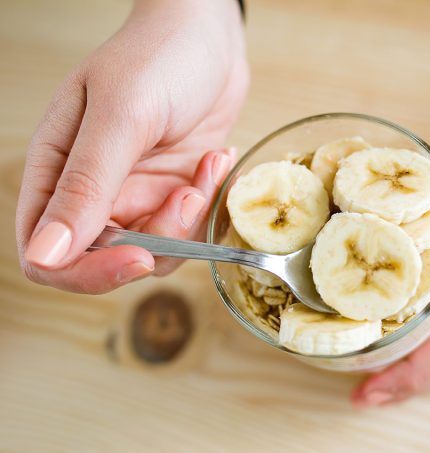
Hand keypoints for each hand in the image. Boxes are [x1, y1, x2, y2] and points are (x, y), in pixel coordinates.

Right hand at [16, 0, 248, 292]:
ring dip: (190, 219)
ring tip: (207, 164)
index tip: (138, 256)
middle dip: (158, 240)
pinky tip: (216, 157)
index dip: (89, 272)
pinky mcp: (174, 191)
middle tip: (187, 194)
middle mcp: (94, 192)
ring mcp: (137, 193)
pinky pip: (191, 227)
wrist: (207, 34)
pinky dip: (209, 202)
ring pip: (158, 249)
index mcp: (57, 172)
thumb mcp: (121, 115)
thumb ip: (85, 184)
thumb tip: (45, 253)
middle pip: (111, 260)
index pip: (49, 256)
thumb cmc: (157, 57)